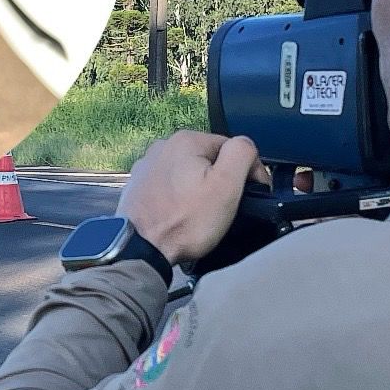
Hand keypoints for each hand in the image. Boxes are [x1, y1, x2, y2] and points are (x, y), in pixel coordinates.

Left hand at [116, 131, 270, 266]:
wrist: (142, 249)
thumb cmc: (184, 222)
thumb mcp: (226, 184)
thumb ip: (241, 154)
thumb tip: (245, 143)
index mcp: (185, 140)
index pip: (230, 148)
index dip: (245, 171)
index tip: (250, 193)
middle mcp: (162, 147)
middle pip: (207, 160)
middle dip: (218, 181)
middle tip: (221, 208)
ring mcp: (147, 166)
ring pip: (188, 174)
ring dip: (197, 190)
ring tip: (198, 215)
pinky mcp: (139, 185)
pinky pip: (169, 187)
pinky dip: (178, 198)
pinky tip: (180, 215)